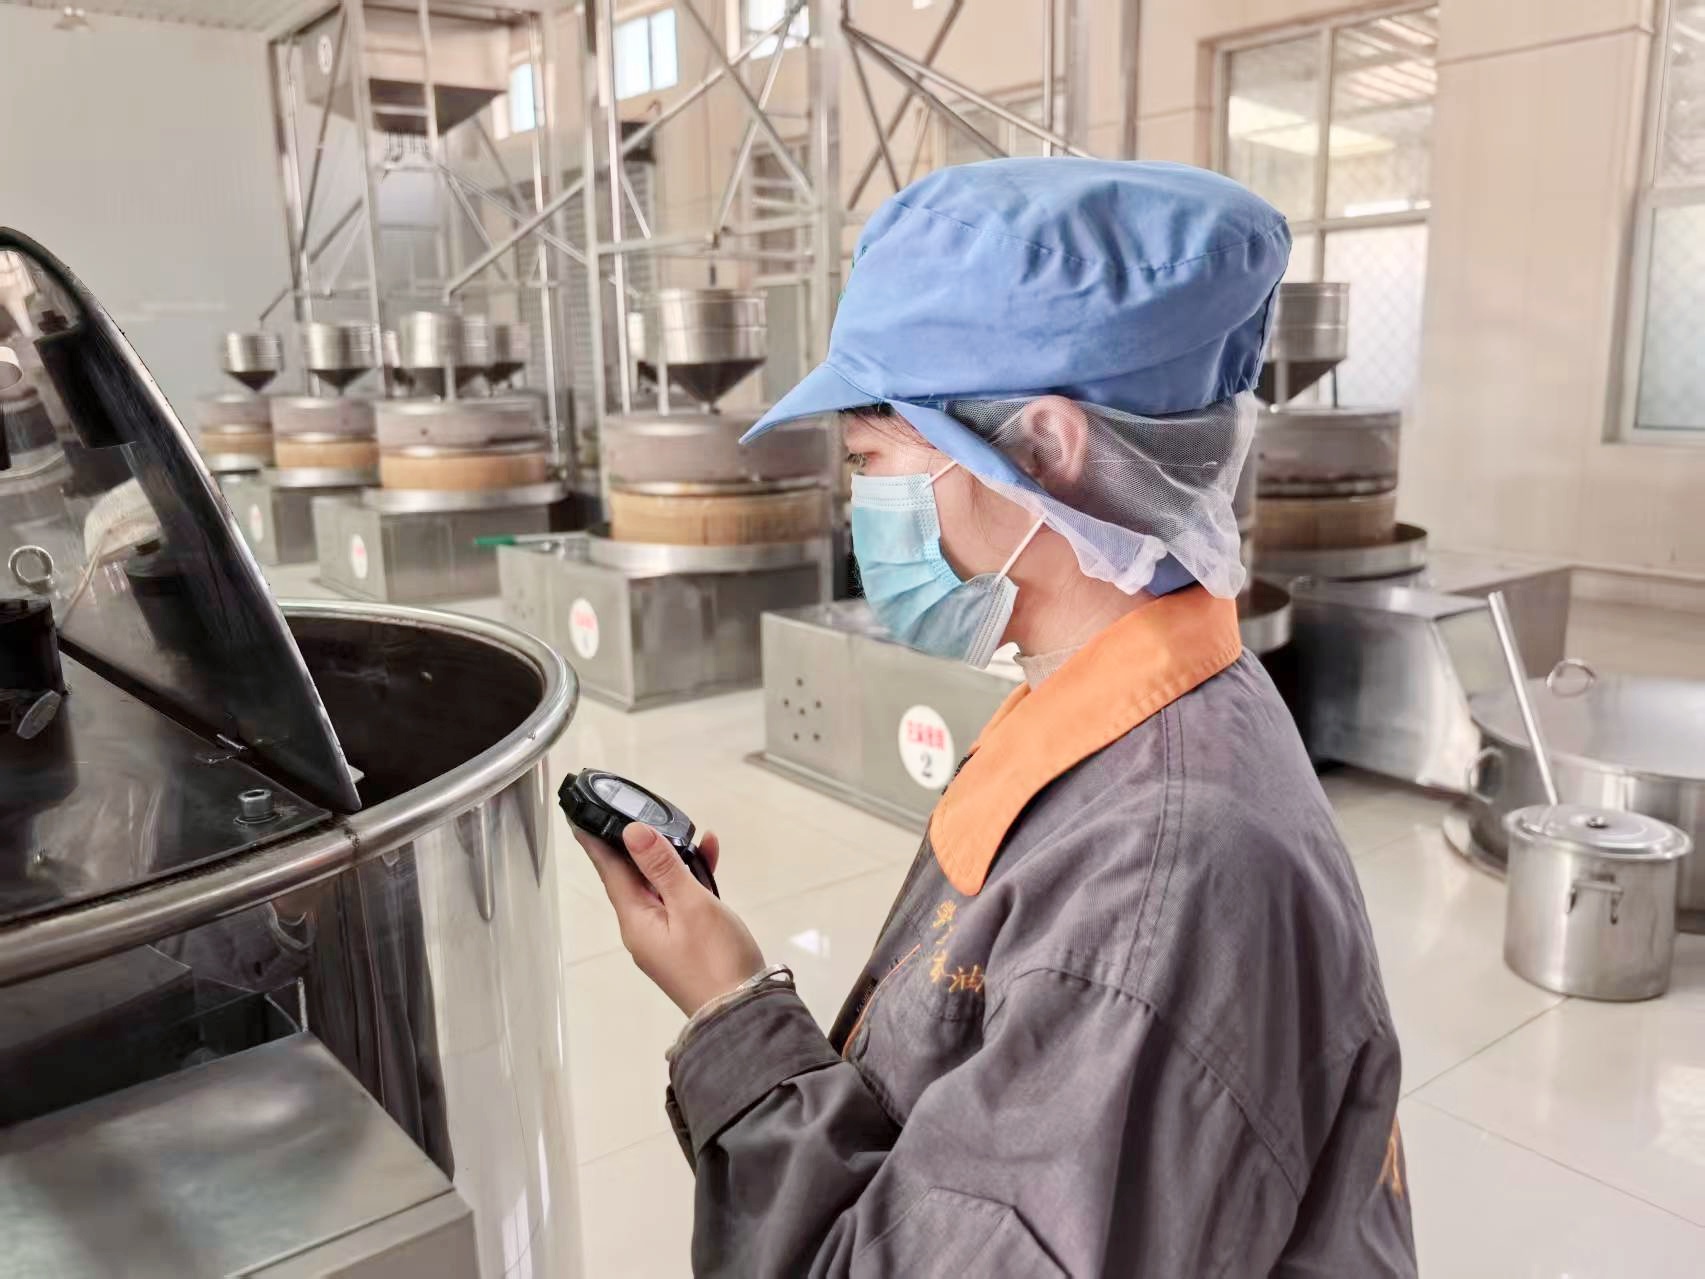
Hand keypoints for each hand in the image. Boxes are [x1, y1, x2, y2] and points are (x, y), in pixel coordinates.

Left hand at [575, 823, 765, 1016]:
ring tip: (687, 832)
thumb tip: (633, 833)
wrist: (743, 1012)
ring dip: (672, 860)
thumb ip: (662, 866)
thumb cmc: (716, 961)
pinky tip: (709, 861)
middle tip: (637, 813)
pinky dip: (691, 880)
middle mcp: (643, 930)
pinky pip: (680, 902)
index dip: (597, 842)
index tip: (583, 817)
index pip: (610, 871)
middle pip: (634, 878)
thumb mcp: (690, 904)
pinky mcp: (686, 942)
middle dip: (639, 845)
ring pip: (661, 887)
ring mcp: (665, 937)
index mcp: (636, 921)